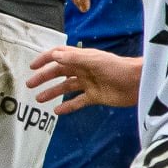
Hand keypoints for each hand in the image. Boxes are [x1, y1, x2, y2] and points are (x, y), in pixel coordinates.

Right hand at [28, 45, 142, 112]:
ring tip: (39, 100)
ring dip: (52, 93)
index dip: (45, 59)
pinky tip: (57, 112)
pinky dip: (67, 106)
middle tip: (29, 86)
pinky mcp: (95, 96)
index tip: (32, 67)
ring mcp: (89, 83)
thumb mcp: (95, 61)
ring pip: (66, 88)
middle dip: (44, 78)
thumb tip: (54, 56)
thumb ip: (74, 58)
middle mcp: (83, 70)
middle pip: (59, 73)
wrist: (138, 83)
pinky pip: (78, 102)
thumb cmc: (118, 68)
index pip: (59, 55)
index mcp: (82, 58)